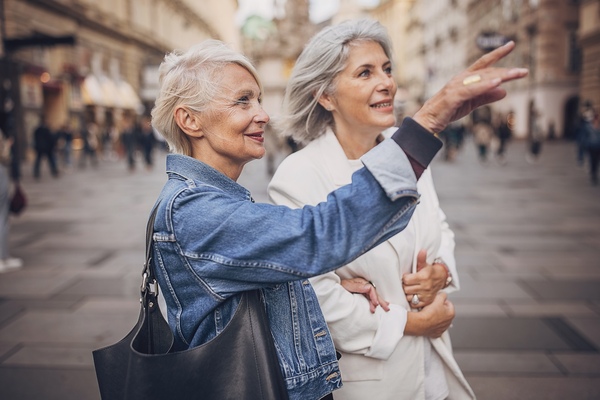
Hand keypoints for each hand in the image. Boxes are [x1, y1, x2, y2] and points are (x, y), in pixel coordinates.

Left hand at [341, 277, 389, 312]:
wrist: (336, 287)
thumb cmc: (341, 286)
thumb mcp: (348, 285)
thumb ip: (358, 287)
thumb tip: (368, 287)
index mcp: (361, 282)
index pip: (371, 289)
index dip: (374, 297)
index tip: (376, 304)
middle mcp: (364, 285)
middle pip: (374, 293)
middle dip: (381, 300)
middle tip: (386, 308)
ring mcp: (363, 290)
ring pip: (374, 296)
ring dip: (380, 302)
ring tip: (386, 308)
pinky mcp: (362, 294)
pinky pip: (371, 298)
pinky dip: (376, 301)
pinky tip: (380, 305)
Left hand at [403, 249, 446, 307]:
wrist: (441, 279)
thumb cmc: (430, 271)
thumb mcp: (425, 264)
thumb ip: (421, 258)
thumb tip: (422, 250)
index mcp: (423, 277)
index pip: (406, 280)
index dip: (404, 278)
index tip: (407, 277)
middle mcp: (425, 287)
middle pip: (406, 289)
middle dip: (405, 286)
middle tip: (407, 283)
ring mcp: (426, 295)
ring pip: (409, 297)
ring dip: (408, 294)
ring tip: (410, 289)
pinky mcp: (426, 302)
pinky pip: (414, 303)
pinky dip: (412, 300)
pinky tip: (413, 295)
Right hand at [405, 292, 454, 337]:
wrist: (420, 323)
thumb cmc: (429, 312)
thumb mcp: (437, 298)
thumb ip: (443, 295)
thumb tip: (444, 295)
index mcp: (451, 314)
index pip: (449, 304)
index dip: (442, 300)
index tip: (437, 300)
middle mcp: (448, 322)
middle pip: (445, 312)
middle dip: (440, 309)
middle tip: (432, 306)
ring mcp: (442, 329)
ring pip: (440, 320)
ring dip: (436, 317)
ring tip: (429, 313)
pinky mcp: (436, 334)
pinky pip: (435, 327)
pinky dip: (432, 324)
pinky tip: (428, 321)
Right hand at [413, 41, 527, 133]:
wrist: (428, 120)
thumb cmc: (448, 110)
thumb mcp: (471, 103)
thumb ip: (486, 96)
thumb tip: (504, 91)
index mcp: (465, 78)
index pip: (484, 63)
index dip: (497, 53)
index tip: (511, 44)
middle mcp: (461, 78)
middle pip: (487, 71)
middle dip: (506, 71)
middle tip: (524, 72)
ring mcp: (457, 86)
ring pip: (482, 79)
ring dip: (500, 76)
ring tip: (516, 75)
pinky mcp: (454, 96)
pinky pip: (472, 90)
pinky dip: (485, 86)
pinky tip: (497, 83)